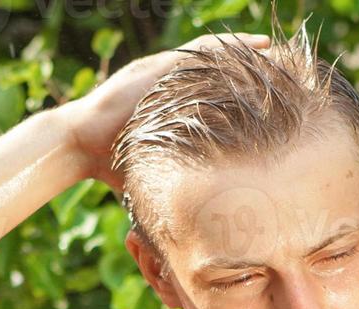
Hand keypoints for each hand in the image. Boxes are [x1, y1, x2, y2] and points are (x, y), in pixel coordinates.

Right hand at [66, 31, 272, 193]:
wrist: (78, 147)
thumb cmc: (111, 165)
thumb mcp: (154, 170)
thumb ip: (173, 181)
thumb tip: (195, 214)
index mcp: (170, 105)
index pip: (213, 91)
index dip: (240, 90)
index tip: (270, 95)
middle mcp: (167, 84)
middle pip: (216, 68)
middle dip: (246, 65)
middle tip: (280, 65)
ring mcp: (160, 72)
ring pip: (209, 55)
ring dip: (240, 49)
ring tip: (269, 46)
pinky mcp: (154, 67)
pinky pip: (194, 52)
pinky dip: (222, 47)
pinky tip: (247, 44)